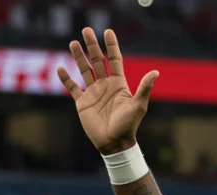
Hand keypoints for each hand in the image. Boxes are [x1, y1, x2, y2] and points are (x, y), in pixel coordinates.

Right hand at [56, 28, 158, 154]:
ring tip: (73, 43)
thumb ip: (144, 88)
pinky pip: (72, 87)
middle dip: (92, 46)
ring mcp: (93, 93)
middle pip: (97, 61)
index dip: (111, 46)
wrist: (114, 143)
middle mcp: (105, 85)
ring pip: (84, 70)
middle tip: (86, 29)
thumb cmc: (128, 125)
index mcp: (118, 84)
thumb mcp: (138, 105)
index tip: (108, 31)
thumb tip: (156, 72)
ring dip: (78, 57)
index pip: (114, 60)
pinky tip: (61, 68)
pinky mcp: (82, 102)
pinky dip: (66, 79)